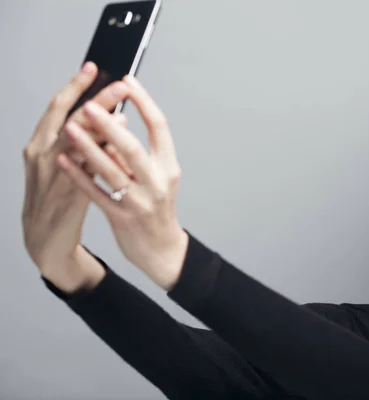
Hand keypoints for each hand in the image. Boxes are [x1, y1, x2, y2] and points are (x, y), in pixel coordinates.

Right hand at [22, 61, 131, 289]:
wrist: (45, 238)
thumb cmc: (59, 196)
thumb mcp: (70, 163)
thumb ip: (90, 142)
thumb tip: (119, 120)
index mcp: (41, 143)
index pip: (59, 107)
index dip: (76, 86)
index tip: (94, 66)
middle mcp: (41, 155)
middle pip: (69, 120)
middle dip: (95, 101)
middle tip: (119, 85)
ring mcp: (50, 176)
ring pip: (73, 144)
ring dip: (99, 127)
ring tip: (122, 113)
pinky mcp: (64, 197)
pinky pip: (82, 174)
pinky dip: (97, 160)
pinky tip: (114, 150)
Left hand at [57, 75, 188, 290]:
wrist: (161, 248)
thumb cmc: (156, 208)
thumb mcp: (157, 178)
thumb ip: (136, 155)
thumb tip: (113, 124)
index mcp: (169, 167)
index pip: (161, 127)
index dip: (144, 102)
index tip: (127, 81)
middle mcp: (157, 182)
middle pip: (133, 148)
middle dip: (110, 125)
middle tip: (91, 104)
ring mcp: (140, 201)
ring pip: (111, 171)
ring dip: (88, 148)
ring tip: (70, 128)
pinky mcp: (122, 217)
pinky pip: (96, 193)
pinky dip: (79, 175)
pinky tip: (63, 161)